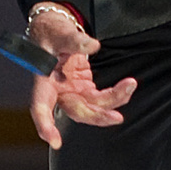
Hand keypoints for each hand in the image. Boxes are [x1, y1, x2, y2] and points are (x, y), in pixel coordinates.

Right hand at [26, 4, 135, 147]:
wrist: (56, 28)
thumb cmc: (51, 32)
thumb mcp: (58, 32)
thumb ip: (73, 40)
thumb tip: (91, 46)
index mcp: (43, 81)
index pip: (40, 107)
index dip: (45, 125)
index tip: (54, 141)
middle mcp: (57, 91)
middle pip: (75, 111)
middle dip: (97, 116)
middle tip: (116, 117)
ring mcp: (72, 91)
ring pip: (92, 107)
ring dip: (113, 102)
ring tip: (130, 85)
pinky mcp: (84, 87)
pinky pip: (100, 98)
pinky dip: (115, 95)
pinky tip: (127, 87)